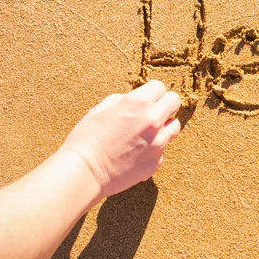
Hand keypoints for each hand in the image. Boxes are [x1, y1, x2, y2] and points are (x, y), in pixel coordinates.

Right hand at [60, 80, 181, 198]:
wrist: (84, 172)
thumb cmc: (86, 138)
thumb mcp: (101, 109)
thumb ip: (124, 100)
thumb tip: (137, 101)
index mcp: (139, 103)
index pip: (160, 86)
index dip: (151, 92)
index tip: (145, 98)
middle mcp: (153, 120)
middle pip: (174, 101)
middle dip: (165, 103)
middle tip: (153, 111)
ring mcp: (158, 142)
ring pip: (174, 126)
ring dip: (164, 126)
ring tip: (146, 133)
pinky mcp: (157, 161)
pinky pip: (162, 149)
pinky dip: (153, 148)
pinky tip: (136, 153)